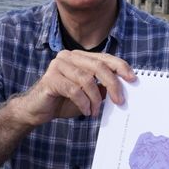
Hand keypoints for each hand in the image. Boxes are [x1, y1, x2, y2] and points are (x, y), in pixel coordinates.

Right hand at [15, 50, 134, 125]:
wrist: (36, 110)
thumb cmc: (63, 101)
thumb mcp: (88, 94)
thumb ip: (101, 88)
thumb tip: (121, 88)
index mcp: (79, 56)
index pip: (104, 58)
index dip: (120, 67)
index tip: (133, 79)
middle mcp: (68, 56)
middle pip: (98, 66)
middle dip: (113, 84)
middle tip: (120, 101)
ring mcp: (58, 65)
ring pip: (86, 79)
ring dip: (95, 98)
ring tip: (96, 111)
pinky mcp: (50, 78)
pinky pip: (74, 90)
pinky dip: (83, 102)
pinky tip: (85, 111)